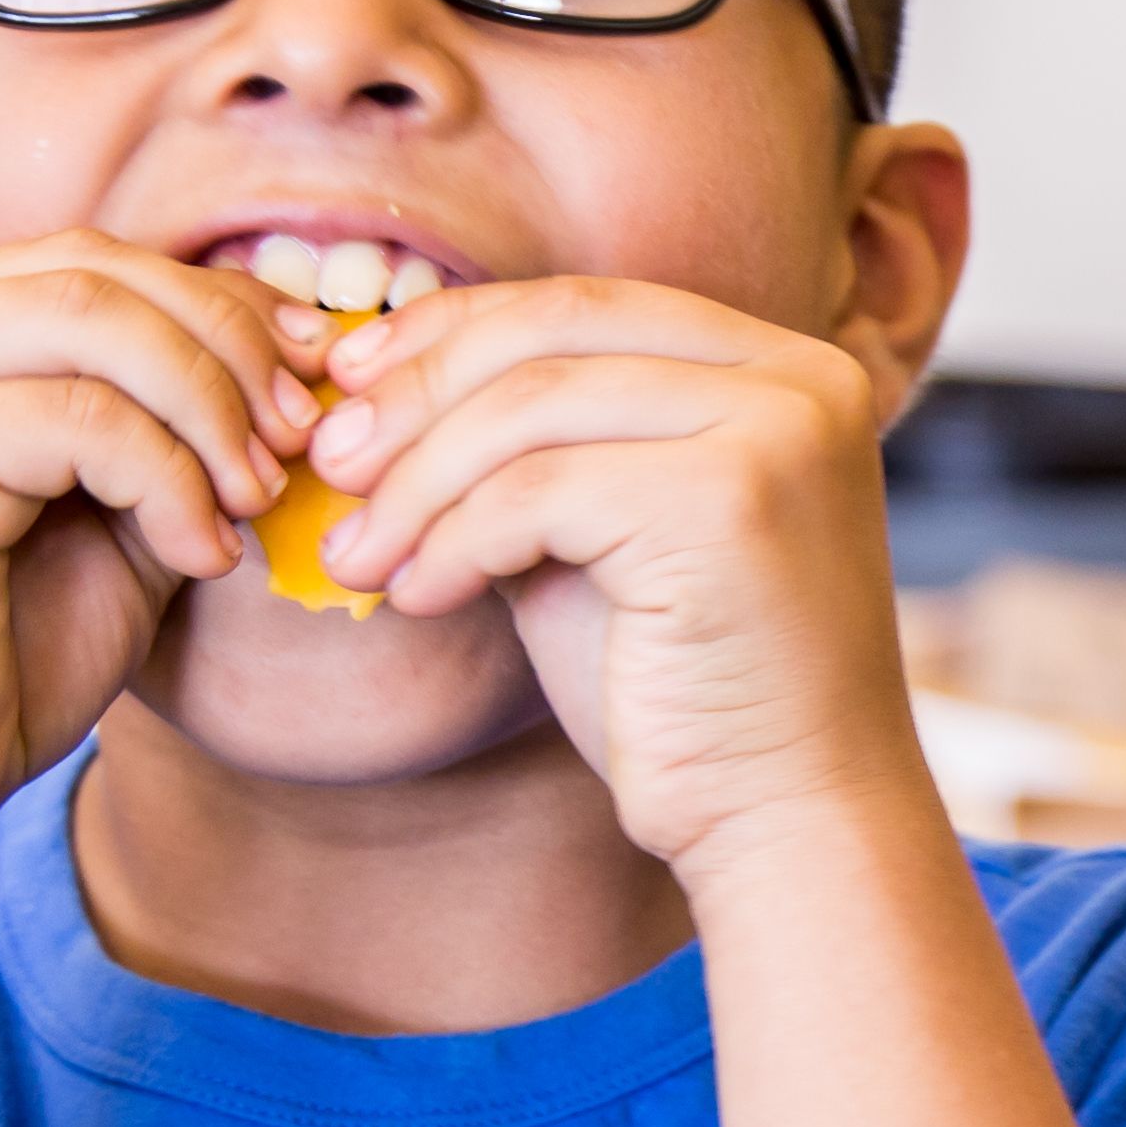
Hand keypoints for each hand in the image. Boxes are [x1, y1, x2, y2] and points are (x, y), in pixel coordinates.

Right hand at [0, 235, 300, 893]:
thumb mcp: (105, 535)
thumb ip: (162, 444)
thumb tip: (286, 379)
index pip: (86, 263)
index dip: (213, 302)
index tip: (308, 375)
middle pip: (93, 268)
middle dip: (226, 340)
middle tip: (300, 436)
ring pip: (89, 317)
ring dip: (207, 400)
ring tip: (255, 496)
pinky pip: (78, 416)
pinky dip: (168, 477)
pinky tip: (198, 556)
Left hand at [299, 277, 931, 881]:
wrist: (789, 821)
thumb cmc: (689, 694)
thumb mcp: (601, 537)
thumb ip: (537, 451)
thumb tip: (378, 384)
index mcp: (781, 370)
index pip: (584, 305)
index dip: (453, 331)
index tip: (352, 379)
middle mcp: (798, 381)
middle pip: (553, 333)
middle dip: (416, 395)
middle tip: (328, 466)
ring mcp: (774, 435)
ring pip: (530, 410)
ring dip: (414, 485)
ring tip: (355, 558)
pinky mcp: (729, 505)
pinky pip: (536, 494)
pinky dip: (453, 542)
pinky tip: (419, 599)